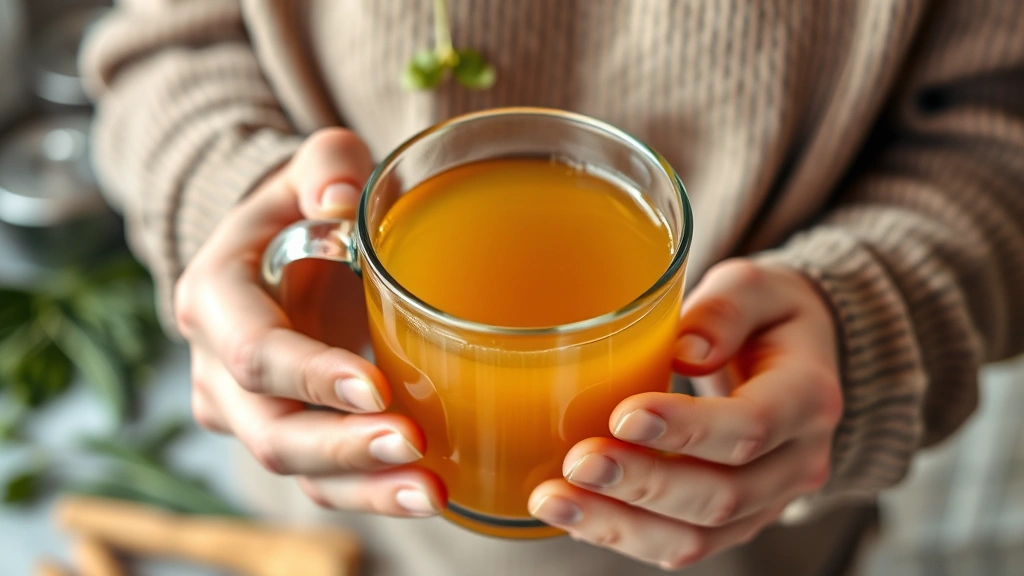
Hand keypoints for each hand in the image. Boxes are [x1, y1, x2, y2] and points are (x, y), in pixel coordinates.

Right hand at [175, 128, 444, 516]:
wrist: (284, 251)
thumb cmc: (304, 209)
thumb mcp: (310, 169)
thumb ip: (324, 167)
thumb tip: (339, 202)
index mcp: (216, 299)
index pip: (255, 351)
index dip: (310, 375)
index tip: (376, 387)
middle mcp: (219, 370)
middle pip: (271, 430)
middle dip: (342, 447)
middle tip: (414, 445)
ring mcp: (247, 413)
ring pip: (297, 470)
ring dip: (363, 487)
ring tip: (430, 491)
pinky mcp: (286, 437)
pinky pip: (323, 481)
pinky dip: (371, 493)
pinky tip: (424, 492)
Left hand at [528, 259, 841, 569]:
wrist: (795, 360)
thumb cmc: (765, 316)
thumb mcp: (756, 286)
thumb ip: (727, 308)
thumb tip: (687, 349)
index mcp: (808, 397)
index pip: (752, 426)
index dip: (687, 429)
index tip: (623, 417)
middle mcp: (798, 462)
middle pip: (722, 495)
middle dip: (642, 485)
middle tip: (577, 463)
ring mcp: (768, 501)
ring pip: (697, 537)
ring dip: (619, 525)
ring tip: (552, 499)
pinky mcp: (734, 522)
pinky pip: (679, 544)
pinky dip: (622, 534)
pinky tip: (573, 511)